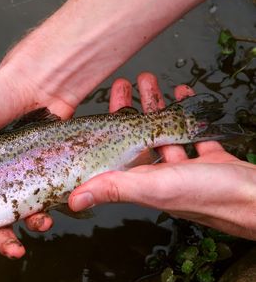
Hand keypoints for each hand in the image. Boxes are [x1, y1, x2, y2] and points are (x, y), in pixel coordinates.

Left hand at [69, 72, 255, 239]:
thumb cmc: (207, 195)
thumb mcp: (154, 187)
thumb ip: (115, 188)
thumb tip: (73, 201)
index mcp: (140, 181)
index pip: (114, 151)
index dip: (106, 127)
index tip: (101, 104)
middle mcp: (158, 175)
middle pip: (137, 136)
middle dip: (130, 107)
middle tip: (124, 83)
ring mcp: (184, 166)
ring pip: (163, 130)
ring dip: (155, 106)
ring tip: (149, 80)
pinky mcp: (207, 159)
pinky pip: (191, 131)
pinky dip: (186, 112)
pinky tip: (181, 95)